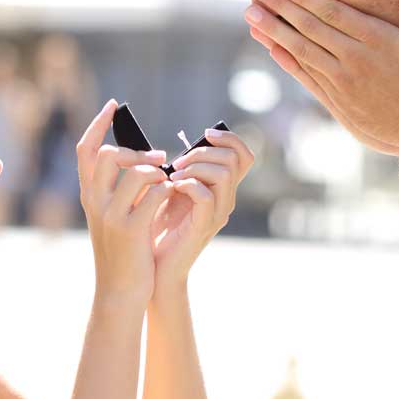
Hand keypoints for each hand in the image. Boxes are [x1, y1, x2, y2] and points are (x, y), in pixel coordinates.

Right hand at [76, 99, 173, 309]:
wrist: (119, 292)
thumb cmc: (123, 253)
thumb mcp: (112, 218)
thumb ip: (119, 191)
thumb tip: (142, 160)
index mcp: (89, 196)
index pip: (85, 150)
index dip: (97, 124)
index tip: (113, 105)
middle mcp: (94, 202)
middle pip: (108, 155)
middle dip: (136, 152)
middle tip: (160, 159)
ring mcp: (111, 216)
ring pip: (137, 172)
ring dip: (158, 172)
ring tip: (168, 183)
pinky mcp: (131, 230)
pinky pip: (156, 193)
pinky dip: (169, 189)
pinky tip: (175, 197)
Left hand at [148, 129, 254, 292]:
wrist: (154, 263)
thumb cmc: (159, 225)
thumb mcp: (173, 189)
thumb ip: (185, 170)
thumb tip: (184, 146)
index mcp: (222, 189)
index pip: (244, 156)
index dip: (229, 138)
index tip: (205, 135)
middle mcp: (226, 200)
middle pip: (233, 159)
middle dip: (202, 152)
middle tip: (177, 162)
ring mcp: (218, 213)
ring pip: (223, 173)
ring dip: (194, 167)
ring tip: (173, 175)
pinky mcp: (204, 225)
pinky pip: (205, 196)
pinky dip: (187, 184)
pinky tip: (171, 187)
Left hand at [244, 0, 398, 157]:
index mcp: (378, 40)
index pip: (333, 13)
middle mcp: (355, 60)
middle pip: (311, 29)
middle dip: (281, 8)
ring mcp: (343, 82)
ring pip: (302, 52)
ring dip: (274, 32)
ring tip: (251, 15)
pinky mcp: (338, 102)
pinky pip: (306, 77)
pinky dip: (287, 61)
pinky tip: (271, 47)